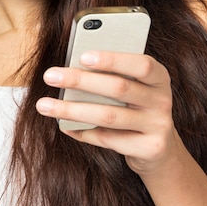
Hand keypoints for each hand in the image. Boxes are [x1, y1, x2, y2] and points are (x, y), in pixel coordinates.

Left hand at [36, 50, 179, 174]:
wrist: (160, 149)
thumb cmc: (137, 108)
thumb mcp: (135, 88)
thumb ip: (115, 76)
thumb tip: (73, 67)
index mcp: (160, 78)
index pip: (141, 64)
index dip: (113, 60)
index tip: (82, 56)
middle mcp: (162, 100)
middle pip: (119, 88)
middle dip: (81, 81)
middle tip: (50, 76)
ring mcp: (158, 126)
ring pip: (109, 116)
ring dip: (73, 110)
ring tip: (44, 105)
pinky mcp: (149, 148)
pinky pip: (108, 139)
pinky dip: (83, 132)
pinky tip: (65, 126)